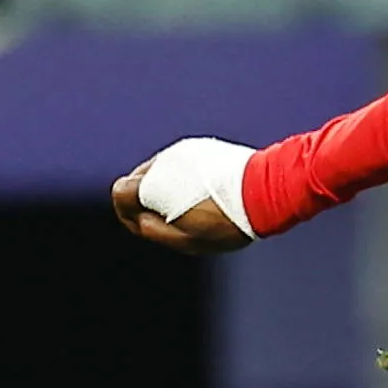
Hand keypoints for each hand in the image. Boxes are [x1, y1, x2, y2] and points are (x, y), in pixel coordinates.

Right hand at [113, 137, 258, 253]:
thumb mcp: (187, 240)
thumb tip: (137, 219)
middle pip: (140, 180)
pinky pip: (182, 165)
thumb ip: (153, 230)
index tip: (146, 225)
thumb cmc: (227, 221)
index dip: (127, 212)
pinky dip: (186, 178)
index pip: (120, 192)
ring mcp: (184, 150)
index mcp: (155, 183)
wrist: (267, 190)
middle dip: (149, 200)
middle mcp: (165, 160)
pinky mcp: (202, 147)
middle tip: (178, 222)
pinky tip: (209, 193)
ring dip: (169, 188)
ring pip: (162, 171)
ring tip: (199, 207)